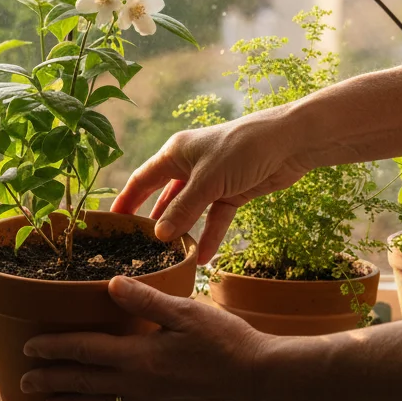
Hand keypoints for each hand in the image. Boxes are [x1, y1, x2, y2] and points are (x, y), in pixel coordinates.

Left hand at [20, 277, 275, 400]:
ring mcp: (150, 400)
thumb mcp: (186, 311)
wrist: (260, 377)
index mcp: (138, 357)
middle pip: (82, 383)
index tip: (28, 347)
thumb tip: (111, 284)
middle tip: (23, 381)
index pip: (84, 351)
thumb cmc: (227, 341)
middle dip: (50, 381)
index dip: (54, 348)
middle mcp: (137, 384)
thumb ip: (146, 299)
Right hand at [110, 109, 311, 262]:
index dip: (125, 200)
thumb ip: (182, 209)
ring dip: (182, 232)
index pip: (141, 180)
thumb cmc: (242, 148)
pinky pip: (215, 218)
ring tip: (168, 256)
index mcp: (175, 154)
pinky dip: (210, 235)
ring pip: (189, 211)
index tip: (111, 223)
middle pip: (163, 197)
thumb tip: (158, 235)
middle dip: (151, 220)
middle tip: (135, 244)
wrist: (291, 142)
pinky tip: (202, 258)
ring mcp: (211, 181)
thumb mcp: (207, 181)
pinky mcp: (233, 192)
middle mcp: (189, 166)